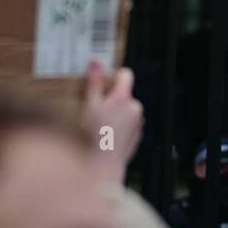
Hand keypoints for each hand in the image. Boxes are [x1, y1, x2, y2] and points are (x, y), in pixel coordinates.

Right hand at [82, 59, 142, 183]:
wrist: (102, 165)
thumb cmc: (92, 136)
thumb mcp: (89, 105)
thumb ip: (94, 82)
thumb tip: (96, 61)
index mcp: (123, 98)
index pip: (125, 75)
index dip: (114, 76)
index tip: (103, 82)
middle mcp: (135, 108)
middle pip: (123, 94)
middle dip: (111, 99)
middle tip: (94, 111)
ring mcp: (138, 122)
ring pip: (125, 110)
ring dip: (115, 113)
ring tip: (99, 126)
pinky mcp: (138, 134)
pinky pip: (128, 124)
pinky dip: (119, 126)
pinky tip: (107, 136)